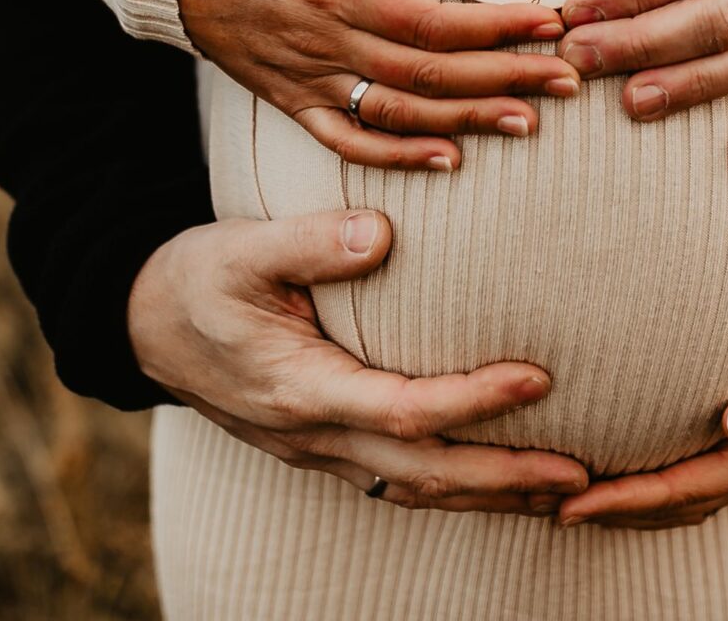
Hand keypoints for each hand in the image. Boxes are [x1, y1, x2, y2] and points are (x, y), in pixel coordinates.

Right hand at [129, 208, 590, 513]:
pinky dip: (458, 488)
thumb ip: (309, 243)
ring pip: (418, 490)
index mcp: (299, 387)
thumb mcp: (240, 248)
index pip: (403, 409)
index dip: (473, 400)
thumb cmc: (198, 279)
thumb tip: (380, 233)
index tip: (538, 378)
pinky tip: (506, 482)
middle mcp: (315, 433)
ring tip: (567, 491)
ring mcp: (321, 449)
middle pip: (425, 474)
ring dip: (492, 494)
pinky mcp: (329, 446)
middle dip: (506, 477)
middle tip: (582, 473)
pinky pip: (403, 482)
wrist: (145, 326)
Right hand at [180, 0, 581, 171]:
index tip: (549, 22)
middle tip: (567, 79)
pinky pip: (351, 140)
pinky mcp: (295, 104)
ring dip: (466, 122)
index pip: (429, 20)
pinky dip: (399, 155)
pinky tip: (448, 157)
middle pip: (429, 72)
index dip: (493, 27)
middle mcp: (328, 41)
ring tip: (529, 120)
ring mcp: (312, 80)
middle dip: (504, 79)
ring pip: (399, 113)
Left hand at [554, 287, 727, 529]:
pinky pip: (691, 471)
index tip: (569, 504)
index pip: (681, 489)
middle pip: (669, 503)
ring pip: (678, 494)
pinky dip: (651, 479)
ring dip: (624, 501)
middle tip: (540, 505)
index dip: (625, 501)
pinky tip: (618, 463)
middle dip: (608, 510)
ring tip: (563, 496)